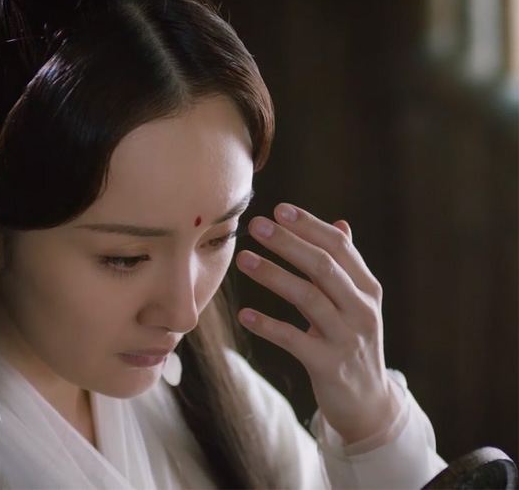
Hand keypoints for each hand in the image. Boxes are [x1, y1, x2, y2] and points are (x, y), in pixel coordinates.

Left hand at [235, 203, 399, 443]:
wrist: (368, 402)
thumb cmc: (353, 342)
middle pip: (323, 267)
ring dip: (273, 275)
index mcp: (367, 289)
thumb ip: (346, 265)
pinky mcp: (329, 365)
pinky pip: (293, 340)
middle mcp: (362, 309)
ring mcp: (347, 338)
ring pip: (308, 298)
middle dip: (288, 243)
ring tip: (243, 260)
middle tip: (256, 225)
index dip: (309, 226)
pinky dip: (268, 325)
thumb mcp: (356, 303)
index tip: (279, 209)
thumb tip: (340, 223)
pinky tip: (244, 314)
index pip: (339, 247)